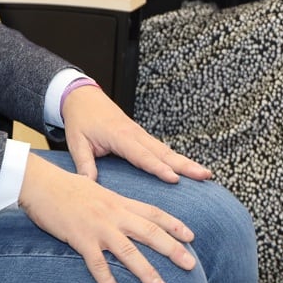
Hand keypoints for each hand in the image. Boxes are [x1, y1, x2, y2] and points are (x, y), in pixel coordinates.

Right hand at [18, 152, 197, 282]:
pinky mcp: (80, 239)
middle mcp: (112, 214)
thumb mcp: (94, 189)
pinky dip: (107, 282)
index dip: (173, 224)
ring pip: (128, 251)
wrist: (39, 182)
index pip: (152, 212)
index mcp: (117, 201)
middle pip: (149, 232)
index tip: (191, 236)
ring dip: (146, 272)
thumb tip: (121, 209)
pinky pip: (97, 264)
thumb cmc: (64, 186)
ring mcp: (97, 227)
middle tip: (191, 264)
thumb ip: (111, 202)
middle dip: (172, 249)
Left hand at [61, 82, 211, 185]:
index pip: (142, 155)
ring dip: (186, 162)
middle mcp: (134, 134)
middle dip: (184, 165)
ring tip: (205, 175)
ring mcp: (140, 134)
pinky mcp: (141, 136)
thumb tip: (90, 186)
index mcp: (119, 136)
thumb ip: (84, 164)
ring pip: (166, 150)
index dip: (158, 168)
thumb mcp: (76, 141)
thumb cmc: (80, 119)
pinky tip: (189, 169)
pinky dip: (176, 158)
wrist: (83, 97)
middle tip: (204, 176)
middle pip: (163, 152)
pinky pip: (161, 149)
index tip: (174, 179)